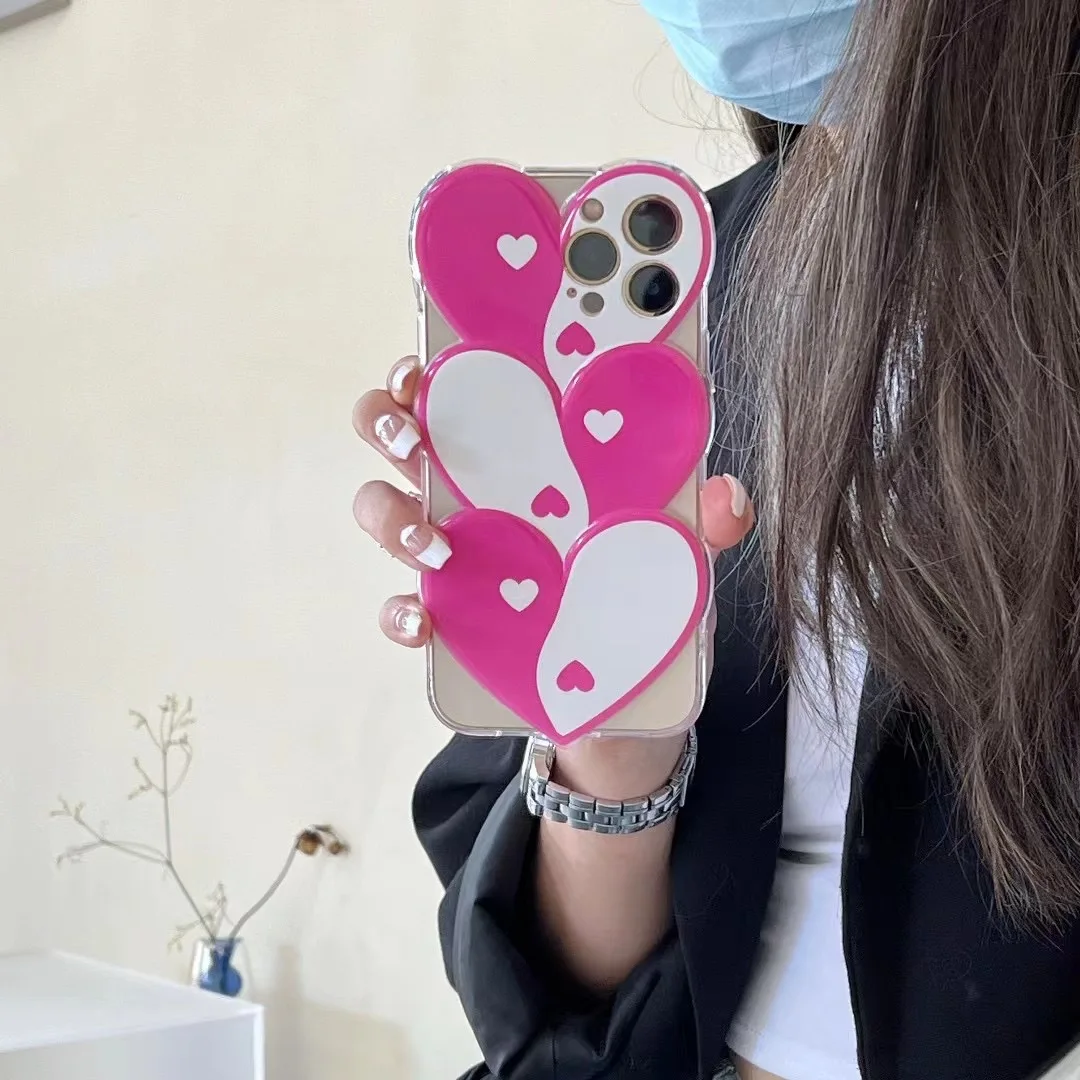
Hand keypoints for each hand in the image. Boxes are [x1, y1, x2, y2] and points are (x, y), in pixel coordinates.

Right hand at [353, 355, 755, 789]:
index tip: (428, 360)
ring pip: (380, 511)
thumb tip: (726, 498)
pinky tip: (426, 624)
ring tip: (435, 544)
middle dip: (386, 422)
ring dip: (392, 517)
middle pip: (393, 432)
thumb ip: (698, 518)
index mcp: (514, 448)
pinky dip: (400, 613)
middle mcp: (466, 488)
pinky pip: (398, 607)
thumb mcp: (672, 544)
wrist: (619, 691)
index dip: (428, 363)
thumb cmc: (633, 586)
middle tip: (413, 439)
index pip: (455, 385)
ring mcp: (446, 551)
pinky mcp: (443, 618)